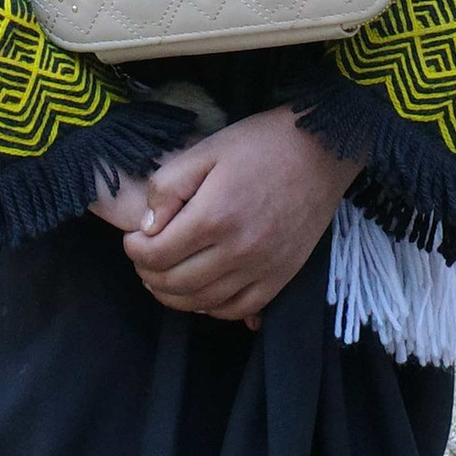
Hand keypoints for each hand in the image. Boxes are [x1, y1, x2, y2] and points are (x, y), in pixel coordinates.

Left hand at [90, 107, 358, 327]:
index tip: (133, 239)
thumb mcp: (205, 151)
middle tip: (145, 258)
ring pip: (203, 303)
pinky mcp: (281, 277)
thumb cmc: (260, 145)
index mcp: (214, 216)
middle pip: (175, 284)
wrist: (322, 152)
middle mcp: (238, 251)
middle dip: (149, 274)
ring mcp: (262, 269)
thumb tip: (146, 227)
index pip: (156, 255)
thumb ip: (167, 188)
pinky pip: (238, 309)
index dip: (134, 251)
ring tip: (164, 277)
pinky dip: (212, 308)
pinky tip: (201, 292)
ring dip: (174, 296)